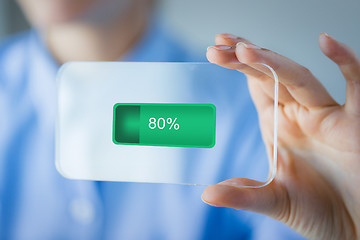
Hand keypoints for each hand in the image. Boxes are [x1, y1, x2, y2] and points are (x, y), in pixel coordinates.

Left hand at [202, 33, 359, 239]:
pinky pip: (355, 85)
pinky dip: (345, 62)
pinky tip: (327, 42)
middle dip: (244, 58)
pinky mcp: (356, 122)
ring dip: (273, 61)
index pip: (255, 86)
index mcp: (278, 125)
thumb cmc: (317, 212)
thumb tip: (207, 194)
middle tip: (219, 45)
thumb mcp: (274, 200)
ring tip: (244, 48)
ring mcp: (326, 115)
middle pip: (269, 75)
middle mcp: (299, 115)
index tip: (215, 51)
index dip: (237, 66)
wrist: (353, 227)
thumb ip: (243, 194)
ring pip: (298, 77)